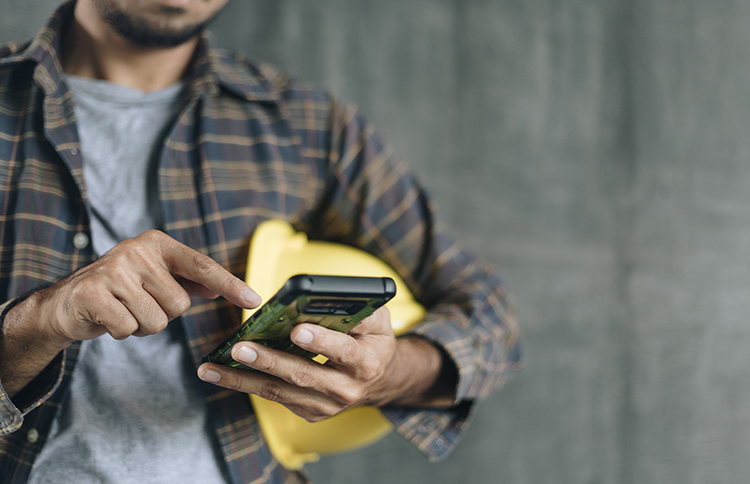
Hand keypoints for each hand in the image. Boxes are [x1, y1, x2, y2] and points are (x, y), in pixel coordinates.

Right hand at [38, 230, 260, 345]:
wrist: (67, 302)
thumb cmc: (120, 291)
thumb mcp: (155, 278)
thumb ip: (187, 281)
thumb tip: (218, 288)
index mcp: (156, 243)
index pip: (202, 265)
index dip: (230, 284)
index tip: (255, 300)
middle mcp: (136, 250)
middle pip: (180, 304)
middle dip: (163, 314)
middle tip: (138, 304)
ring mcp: (113, 270)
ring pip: (157, 320)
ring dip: (142, 325)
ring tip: (123, 310)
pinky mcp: (93, 293)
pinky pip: (129, 329)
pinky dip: (122, 332)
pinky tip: (108, 318)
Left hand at [197, 307, 454, 420]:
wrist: (379, 379)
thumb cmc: (372, 340)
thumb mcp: (377, 320)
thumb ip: (357, 307)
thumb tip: (321, 296)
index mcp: (367, 361)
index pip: (344, 351)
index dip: (321, 341)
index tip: (297, 330)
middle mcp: (347, 388)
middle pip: (303, 374)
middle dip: (269, 361)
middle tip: (240, 348)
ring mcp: (326, 405)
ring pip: (280, 391)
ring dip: (242, 379)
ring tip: (212, 368)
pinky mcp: (309, 412)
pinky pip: (275, 396)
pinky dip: (246, 384)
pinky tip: (221, 373)